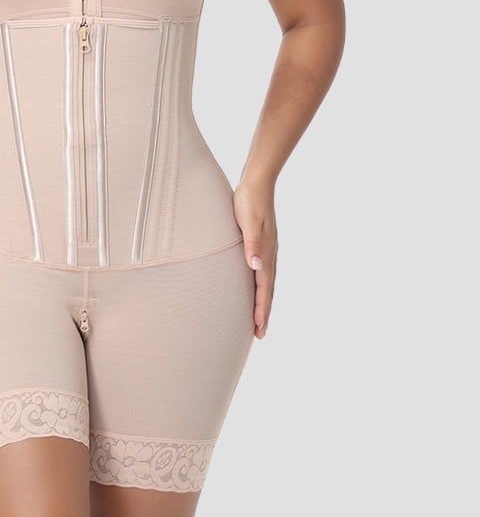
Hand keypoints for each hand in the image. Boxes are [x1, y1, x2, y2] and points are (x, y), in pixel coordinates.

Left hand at [233, 178, 277, 339]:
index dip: (261, 309)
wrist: (257, 181)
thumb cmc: (249, 201)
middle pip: (268, 289)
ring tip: (259, 318)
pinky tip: (256, 287)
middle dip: (264, 312)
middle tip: (260, 335)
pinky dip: (261, 286)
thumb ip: (252, 244)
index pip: (263, 287)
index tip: (258, 329)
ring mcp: (267, 249)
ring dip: (263, 301)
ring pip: (267, 282)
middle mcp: (269, 254)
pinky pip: (263, 271)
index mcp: (266, 252)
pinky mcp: (262, 243)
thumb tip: (256, 267)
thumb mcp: (249, 222)